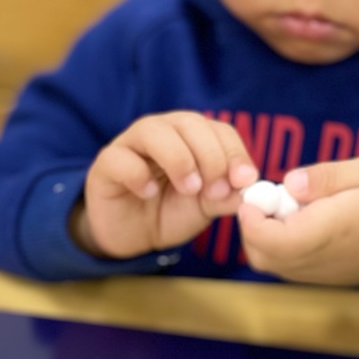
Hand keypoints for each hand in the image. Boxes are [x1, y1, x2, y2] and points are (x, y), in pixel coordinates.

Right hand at [72, 112, 256, 258]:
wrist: (133, 235)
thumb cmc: (170, 211)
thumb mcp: (205, 206)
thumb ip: (227, 196)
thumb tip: (252, 191)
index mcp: (192, 136)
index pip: (219, 129)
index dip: (235, 152)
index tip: (244, 181)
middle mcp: (162, 131)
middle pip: (190, 123)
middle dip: (210, 156)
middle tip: (216, 190)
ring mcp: (131, 144)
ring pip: (154, 131)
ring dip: (178, 159)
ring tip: (189, 189)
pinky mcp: (106, 164)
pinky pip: (121, 158)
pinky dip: (138, 175)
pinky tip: (147, 193)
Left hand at [238, 157, 358, 286]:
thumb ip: (325, 177)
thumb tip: (288, 182)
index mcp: (330, 230)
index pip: (271, 239)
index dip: (252, 219)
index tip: (257, 194)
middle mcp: (323, 259)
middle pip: (263, 256)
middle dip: (254, 227)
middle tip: (270, 198)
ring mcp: (325, 275)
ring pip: (274, 265)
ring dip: (267, 238)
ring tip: (291, 208)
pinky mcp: (329, 279)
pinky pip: (291, 269)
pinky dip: (283, 248)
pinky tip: (304, 223)